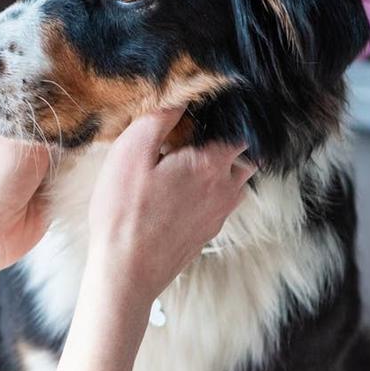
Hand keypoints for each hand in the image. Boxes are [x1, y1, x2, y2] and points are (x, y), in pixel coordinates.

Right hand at [85, 107, 254, 308]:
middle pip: (244, 159)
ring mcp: (218, 216)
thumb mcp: (129, 153)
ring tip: (186, 166)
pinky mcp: (205, 235)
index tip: (208, 113)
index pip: (240, 132)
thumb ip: (157, 120)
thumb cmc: (124, 212)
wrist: (127, 271)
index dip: (227, 119)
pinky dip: (207, 196)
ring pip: (235, 185)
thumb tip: (178, 99)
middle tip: (194, 140)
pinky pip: (218, 207)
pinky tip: (176, 196)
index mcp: (210, 164)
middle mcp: (224, 190)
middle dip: (227, 146)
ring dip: (220, 173)